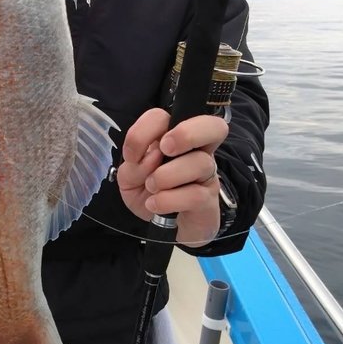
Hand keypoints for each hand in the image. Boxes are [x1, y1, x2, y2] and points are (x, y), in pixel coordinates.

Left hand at [117, 107, 228, 247]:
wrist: (167, 227)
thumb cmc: (150, 193)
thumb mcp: (130, 179)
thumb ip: (133, 165)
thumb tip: (151, 157)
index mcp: (173, 138)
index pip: (164, 116)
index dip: (144, 130)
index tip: (132, 155)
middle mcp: (197, 150)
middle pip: (212, 125)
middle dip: (186, 133)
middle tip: (166, 149)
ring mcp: (206, 174)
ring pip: (199, 163)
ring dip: (167, 176)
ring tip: (152, 187)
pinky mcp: (209, 200)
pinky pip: (195, 194)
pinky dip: (169, 200)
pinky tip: (155, 204)